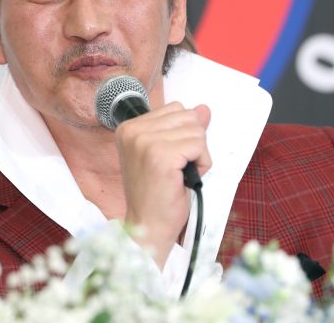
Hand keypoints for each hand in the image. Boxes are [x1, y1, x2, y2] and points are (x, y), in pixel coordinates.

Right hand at [115, 102, 210, 266]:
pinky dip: (202, 164)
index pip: (175, 108)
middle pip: (188, 116)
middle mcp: (133, 131)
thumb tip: (203, 109)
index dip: (183, 134)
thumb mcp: (168, 154)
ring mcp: (146, 142)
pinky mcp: (161, 155)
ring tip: (181, 174)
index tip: (169, 158)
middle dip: (193, 143)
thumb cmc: (156, 195)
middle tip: (178, 168)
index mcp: (129, 127)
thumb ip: (184, 128)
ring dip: (198, 155)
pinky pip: (199, 146)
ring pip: (196, 131)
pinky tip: (185, 179)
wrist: (148, 226)